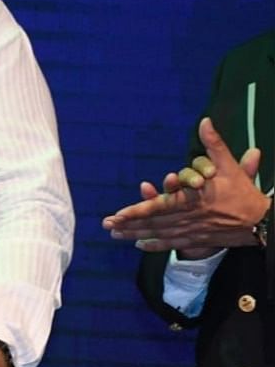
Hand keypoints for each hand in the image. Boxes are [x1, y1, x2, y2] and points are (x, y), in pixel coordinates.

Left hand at [102, 118, 266, 252]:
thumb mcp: (228, 166)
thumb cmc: (243, 193)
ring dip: (136, 234)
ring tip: (115, 234)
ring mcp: (193, 231)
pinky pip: (173, 243)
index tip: (120, 213)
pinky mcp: (198, 240)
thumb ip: (214, 144)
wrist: (263, 222)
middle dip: (130, 224)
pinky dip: (155, 245)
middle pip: (155, 222)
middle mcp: (189, 218)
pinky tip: (138, 245)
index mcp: (193, 200)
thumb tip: (205, 121)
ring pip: (160, 233)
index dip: (139, 210)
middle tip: (107, 225)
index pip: (161, 206)